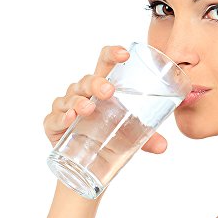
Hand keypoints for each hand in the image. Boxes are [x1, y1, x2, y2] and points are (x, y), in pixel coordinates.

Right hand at [43, 45, 167, 152]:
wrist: (89, 163)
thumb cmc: (110, 137)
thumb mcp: (131, 136)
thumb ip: (147, 138)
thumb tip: (163, 146)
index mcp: (103, 87)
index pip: (105, 62)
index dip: (113, 54)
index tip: (125, 54)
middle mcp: (83, 93)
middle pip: (88, 79)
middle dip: (97, 83)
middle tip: (109, 91)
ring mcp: (67, 107)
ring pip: (71, 96)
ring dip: (79, 101)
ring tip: (88, 108)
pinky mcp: (54, 125)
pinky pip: (55, 117)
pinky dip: (61, 117)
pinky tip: (70, 118)